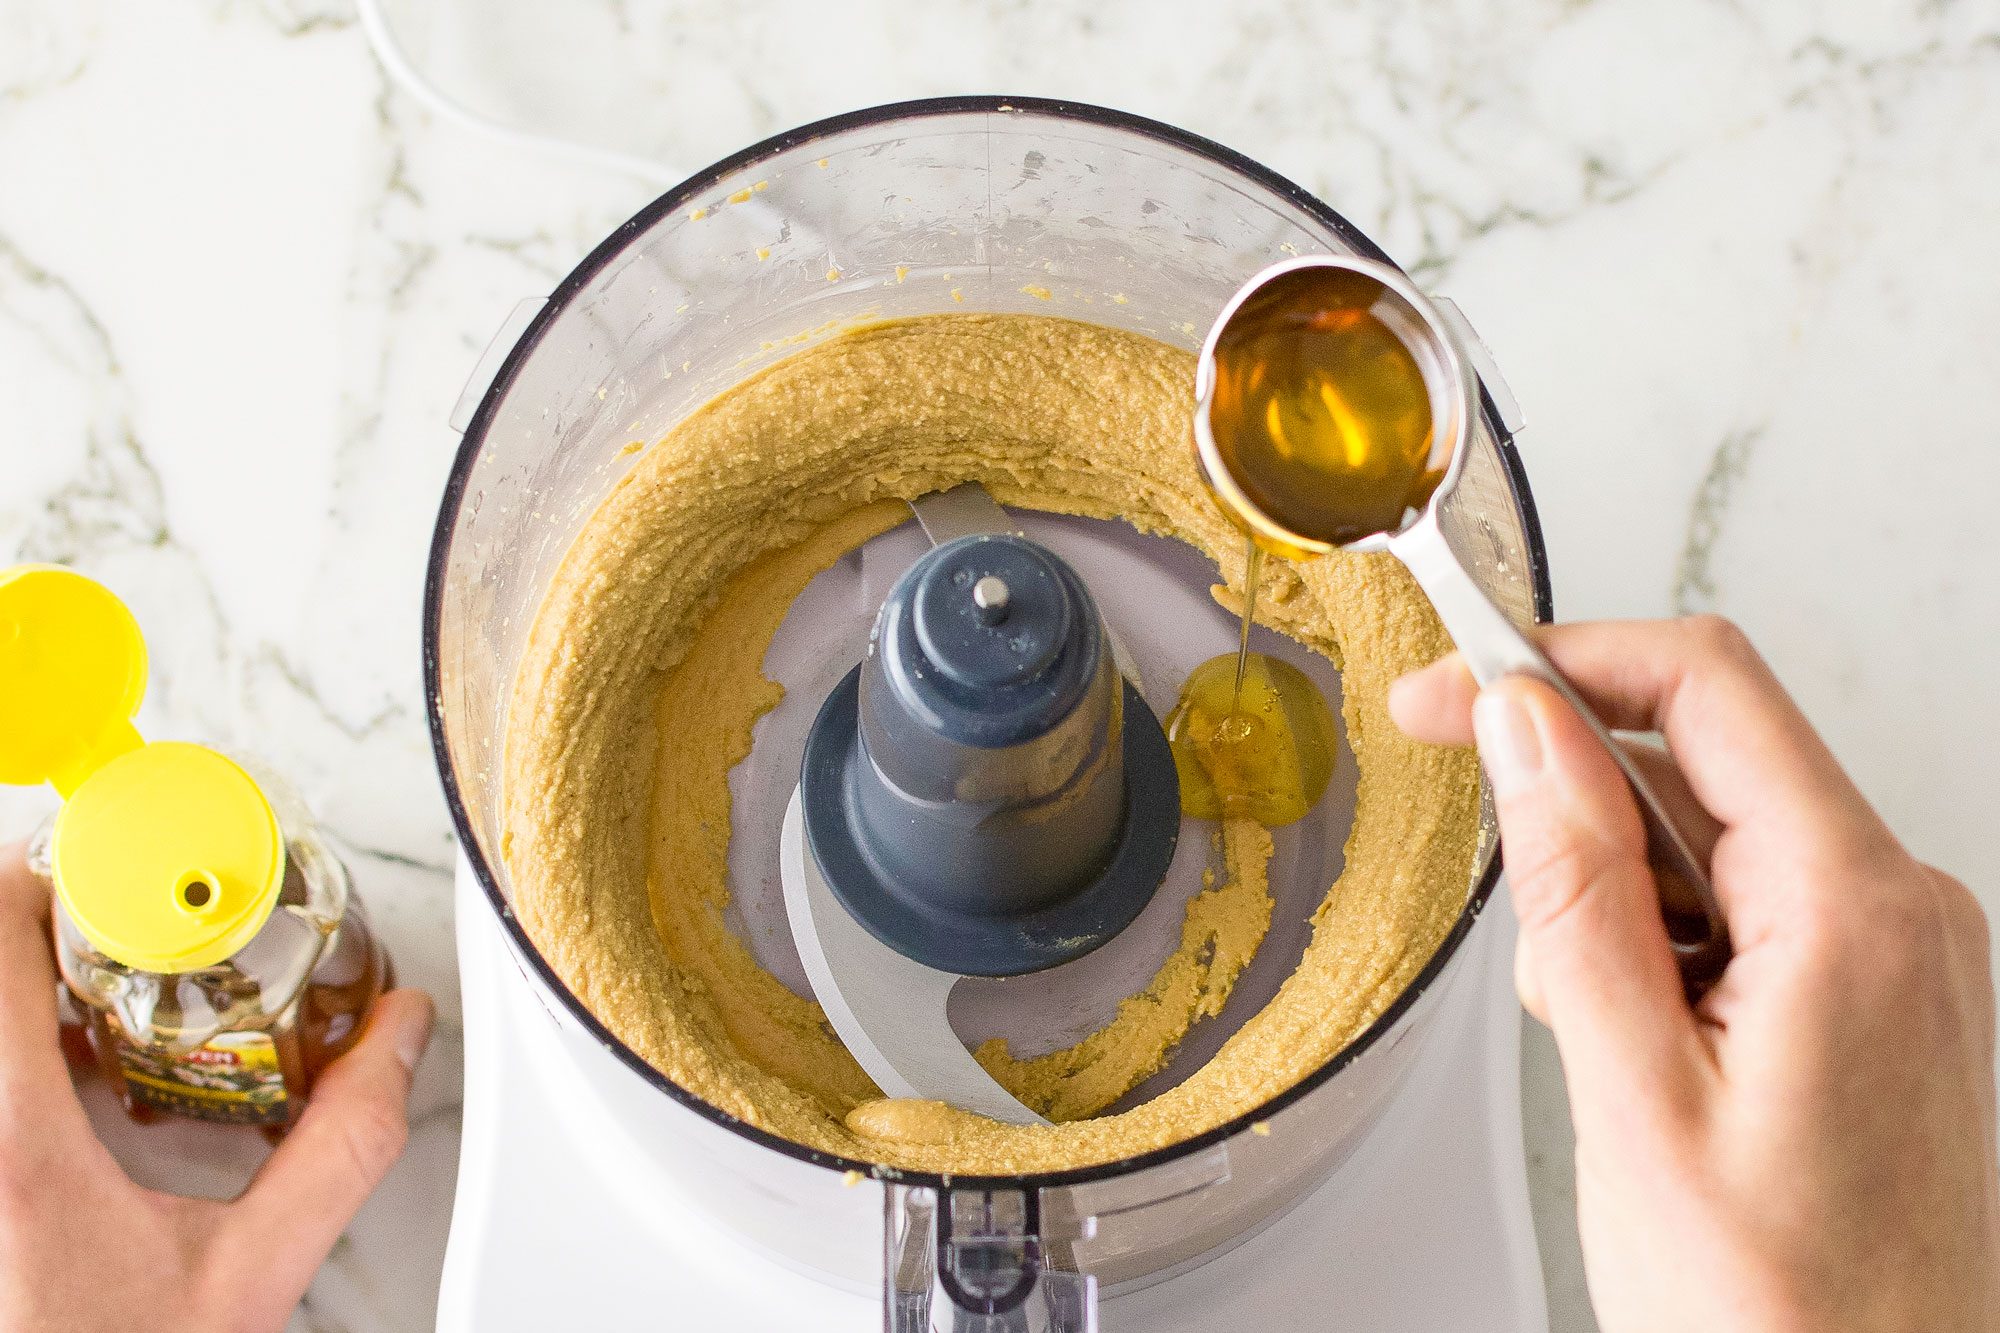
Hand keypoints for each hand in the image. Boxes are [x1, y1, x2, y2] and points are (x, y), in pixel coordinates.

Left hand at [0, 841, 434, 1332]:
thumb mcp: (252, 1273)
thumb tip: (396, 1037)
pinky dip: (17, 1041)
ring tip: (94, 991)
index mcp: (9, 1143)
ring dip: (24, 987)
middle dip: (44, 927)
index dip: (38, 873)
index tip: (102, 863)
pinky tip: (67, 1075)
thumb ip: (338, 1148)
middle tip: (115, 923)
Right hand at [1391, 617, 1998, 1331]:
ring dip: (1613, 898)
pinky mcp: (1869, 991)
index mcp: (1852, 909)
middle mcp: (1897, 906)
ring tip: (1596, 1038)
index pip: (1702, 686)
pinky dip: (1659, 946)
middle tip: (1499, 900)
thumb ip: (1575, 891)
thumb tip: (1524, 729)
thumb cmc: (1781, 1314)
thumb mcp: (1633, 1094)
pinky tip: (1640, 1048)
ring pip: (1710, 836)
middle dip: (1573, 809)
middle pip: (1701, 756)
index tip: (1448, 691)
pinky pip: (1742, 905)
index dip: (1556, 662)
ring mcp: (1893, 949)